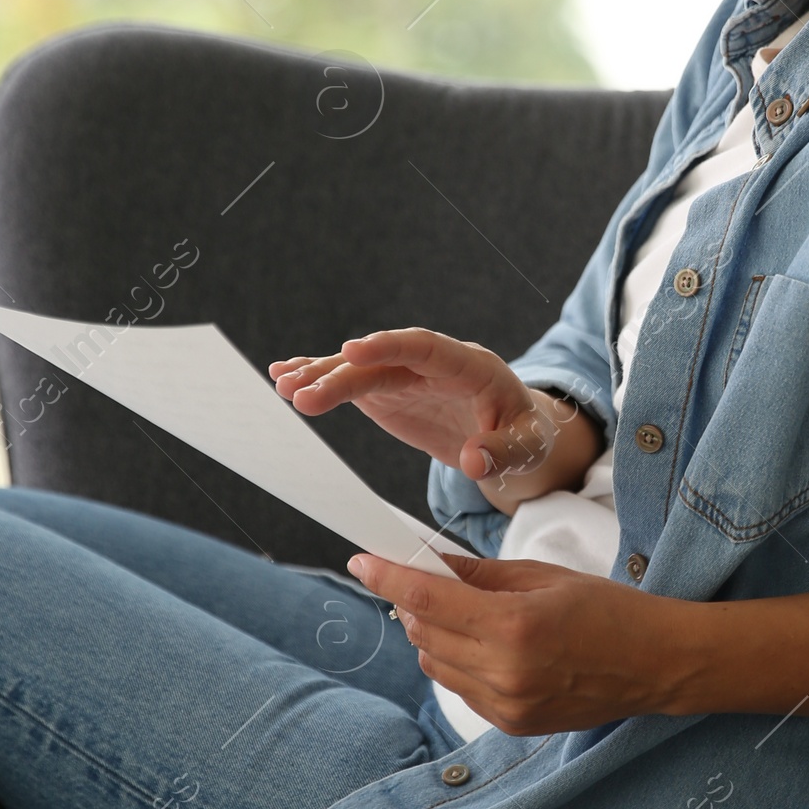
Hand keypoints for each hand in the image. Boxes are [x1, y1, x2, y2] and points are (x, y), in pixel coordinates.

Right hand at [269, 329, 601, 510]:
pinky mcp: (391, 390)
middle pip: (383, 362)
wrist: (515, 432)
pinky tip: (285, 375)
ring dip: (321, 375)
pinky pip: (353, 380)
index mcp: (472, 366)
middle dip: (340, 374)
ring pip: (361, 369)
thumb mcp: (527, 447)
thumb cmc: (525, 436)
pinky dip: (322, 377)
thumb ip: (502, 452)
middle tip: (300, 394)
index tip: (352, 349)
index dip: (389, 346)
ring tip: (281, 385)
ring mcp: (408, 375)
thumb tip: (472, 462)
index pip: (426, 347)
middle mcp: (434, 363)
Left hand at [347, 553, 808, 733]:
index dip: (386, 577)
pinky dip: (459, 663)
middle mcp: (504, 670)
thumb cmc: (609, 610)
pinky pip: (460, 688)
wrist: (657, 664)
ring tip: (473, 616)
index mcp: (514, 624)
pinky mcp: (511, 723)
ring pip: (434, 662)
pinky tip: (490, 648)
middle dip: (416, 602)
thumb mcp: (544, 577)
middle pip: (423, 631)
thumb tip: (431, 562)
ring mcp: (506, 703)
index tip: (361, 560)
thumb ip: (481, 573)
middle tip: (432, 581)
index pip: (426, 598)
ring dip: (435, 634)